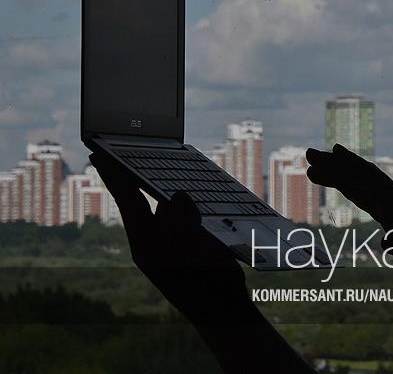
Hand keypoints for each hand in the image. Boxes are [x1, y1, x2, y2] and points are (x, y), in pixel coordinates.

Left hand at [89, 152, 251, 323]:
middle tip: (133, 150)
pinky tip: (204, 195)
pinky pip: (193, 215)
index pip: (126, 200)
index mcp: (146, 243)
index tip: (97, 153)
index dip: (113, 175)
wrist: (224, 312)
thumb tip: (180, 195)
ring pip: (174, 206)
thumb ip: (182, 220)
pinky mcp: (195, 243)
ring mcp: (176, 241)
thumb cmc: (205, 284)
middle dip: (142, 176)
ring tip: (175, 172)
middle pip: (147, 199)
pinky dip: (197, 204)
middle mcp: (157, 240)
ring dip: (177, 192)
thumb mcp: (190, 250)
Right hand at [306, 144, 392, 293]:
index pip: (372, 183)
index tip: (329, 152)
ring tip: (315, 171)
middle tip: (308, 154)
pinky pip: (371, 207)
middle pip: (362, 181)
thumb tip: (387, 242)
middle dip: (335, 167)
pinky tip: (348, 194)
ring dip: (340, 179)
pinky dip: (356, 197)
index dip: (350, 167)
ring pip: (363, 192)